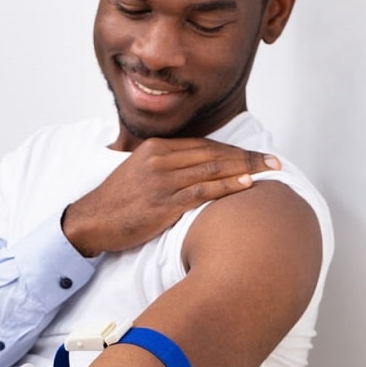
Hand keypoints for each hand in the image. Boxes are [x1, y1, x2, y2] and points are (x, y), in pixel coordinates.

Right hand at [62, 138, 280, 256]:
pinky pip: (202, 191)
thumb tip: (192, 170)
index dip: (233, 150)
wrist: (91, 221)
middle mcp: (160, 159)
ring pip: (212, 169)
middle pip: (213, 153)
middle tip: (275, 161)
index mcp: (155, 148)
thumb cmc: (116, 202)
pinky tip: (247, 184)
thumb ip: (164, 166)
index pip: (203, 145)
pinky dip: (227, 186)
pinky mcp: (162, 203)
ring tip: (270, 170)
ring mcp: (161, 181)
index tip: (255, 155)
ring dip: (245, 168)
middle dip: (247, 156)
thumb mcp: (138, 173)